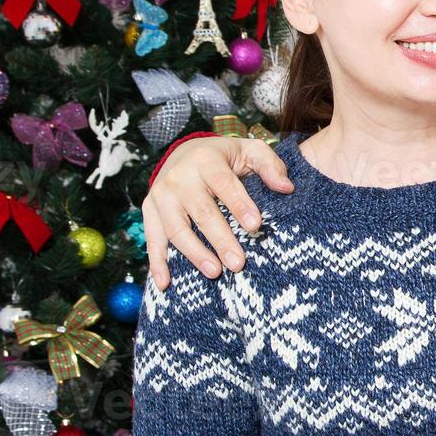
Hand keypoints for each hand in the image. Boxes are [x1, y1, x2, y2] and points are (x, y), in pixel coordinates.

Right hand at [143, 136, 293, 289]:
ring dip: (194, 253)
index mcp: (206, 161)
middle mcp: (180, 177)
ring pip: (177, 228)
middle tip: (238, 263)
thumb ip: (270, 166)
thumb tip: (286, 187)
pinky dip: (157, 262)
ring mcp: (161, 194)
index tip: (255, 226)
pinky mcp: (149, 209)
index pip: (224, 184)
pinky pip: (153, 238)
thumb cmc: (225, 157)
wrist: (183, 152)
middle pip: (202, 212)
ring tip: (215, 272)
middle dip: (221, 239)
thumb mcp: (250, 151)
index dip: (239, 205)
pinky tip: (166, 283)